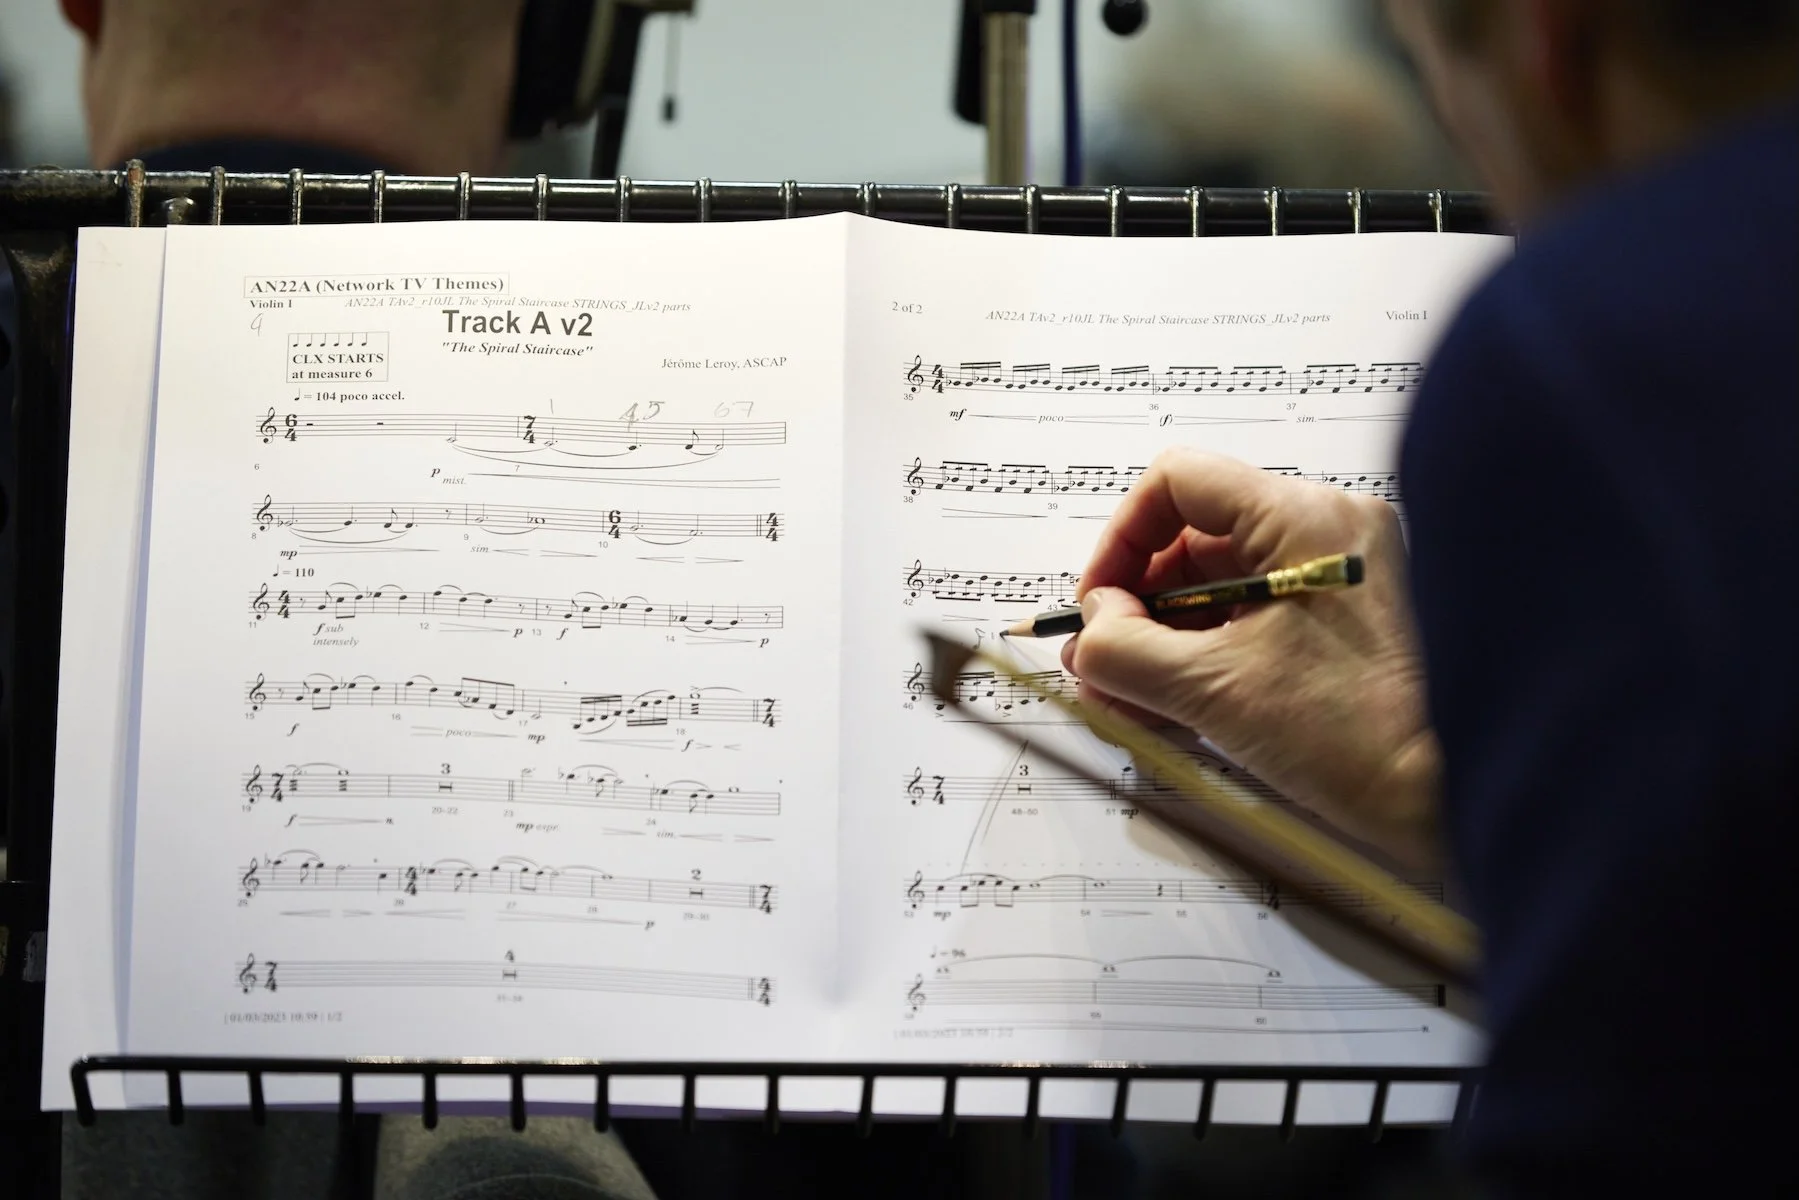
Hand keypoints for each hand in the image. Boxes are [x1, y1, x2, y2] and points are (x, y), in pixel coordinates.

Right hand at [1064, 448, 1440, 866]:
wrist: (1466, 797)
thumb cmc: (1368, 738)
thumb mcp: (1216, 692)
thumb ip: (1128, 651)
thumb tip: (1091, 632)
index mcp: (1304, 519)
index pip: (1179, 484)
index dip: (1121, 541)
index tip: (1098, 604)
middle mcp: (1331, 532)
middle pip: (1199, 540)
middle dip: (1139, 605)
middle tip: (1103, 663)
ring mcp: (1347, 580)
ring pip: (1226, 587)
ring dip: (1168, 640)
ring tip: (1130, 698)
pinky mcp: (1355, 629)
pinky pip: (1262, 622)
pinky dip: (1212, 658)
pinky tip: (1176, 709)